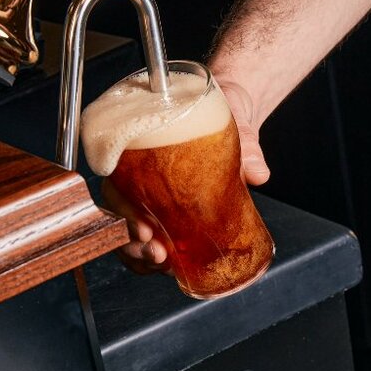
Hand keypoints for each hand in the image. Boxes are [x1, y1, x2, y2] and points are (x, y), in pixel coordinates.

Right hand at [103, 75, 270, 273]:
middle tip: (157, 252)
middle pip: (116, 214)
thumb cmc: (221, 106)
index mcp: (139, 148)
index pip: (114, 182)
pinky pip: (151, 236)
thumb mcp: (233, 118)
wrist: (234, 110)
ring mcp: (152, 195)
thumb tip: (257, 172)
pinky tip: (170, 265)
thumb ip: (246, 143)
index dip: (121, 209)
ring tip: (161, 264)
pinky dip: (153, 256)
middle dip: (130, 242)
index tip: (142, 227)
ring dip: (139, 255)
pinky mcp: (170, 210)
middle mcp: (138, 174)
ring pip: (128, 231)